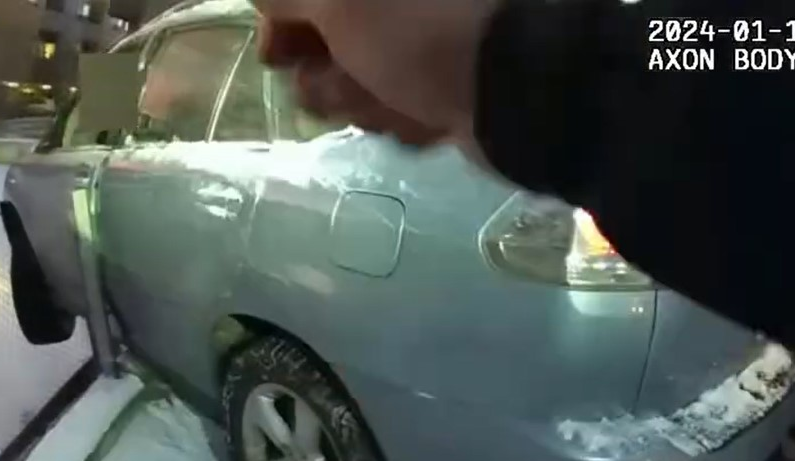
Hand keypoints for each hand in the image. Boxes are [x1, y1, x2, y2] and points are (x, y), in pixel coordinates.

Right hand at [252, 0, 498, 151]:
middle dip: (328, 73)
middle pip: (330, 39)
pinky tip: (424, 116)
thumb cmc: (418, 28)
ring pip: (362, 80)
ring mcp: (427, 45)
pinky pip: (400, 107)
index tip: (277, 55)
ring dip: (363, 99)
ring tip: (391, 100)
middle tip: (344, 82)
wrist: (517, 90)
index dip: (283, 22)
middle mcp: (403, 6)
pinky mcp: (449, 88)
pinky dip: (404, 116)